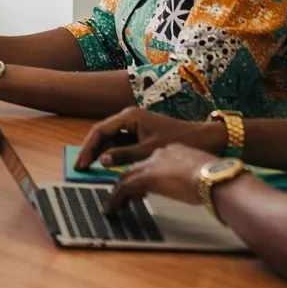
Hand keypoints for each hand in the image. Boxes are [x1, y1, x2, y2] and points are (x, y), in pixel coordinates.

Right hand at [75, 105, 227, 169]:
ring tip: (93, 170)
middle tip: (82, 168)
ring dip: (103, 155)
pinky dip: (116, 156)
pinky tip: (112, 168)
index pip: (100, 131)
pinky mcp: (142, 135)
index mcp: (129, 117)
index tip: (81, 164)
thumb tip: (102, 161)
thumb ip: (124, 155)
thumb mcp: (149, 151)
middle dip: (92, 152)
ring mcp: (135, 126)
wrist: (205, 138)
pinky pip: (123, 145)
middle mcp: (129, 119)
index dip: (88, 148)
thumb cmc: (179, 139)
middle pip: (103, 135)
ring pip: (112, 140)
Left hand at [103, 143, 220, 213]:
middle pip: (136, 168)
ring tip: (115, 205)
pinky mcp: (146, 176)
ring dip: (119, 192)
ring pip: (126, 177)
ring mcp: (152, 164)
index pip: (152, 162)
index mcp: (175, 150)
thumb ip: (195, 178)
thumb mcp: (203, 175)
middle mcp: (160, 153)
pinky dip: (116, 199)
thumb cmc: (217, 179)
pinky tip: (113, 209)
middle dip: (128, 183)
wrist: (215, 177)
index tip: (143, 188)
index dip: (146, 175)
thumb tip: (199, 190)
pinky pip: (123, 188)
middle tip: (123, 197)